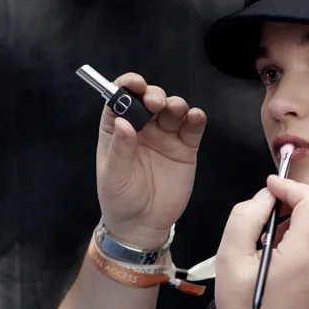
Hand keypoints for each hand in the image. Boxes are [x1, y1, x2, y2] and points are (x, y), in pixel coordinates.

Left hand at [94, 72, 206, 249]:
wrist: (143, 225)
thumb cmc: (120, 199)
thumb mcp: (113, 175)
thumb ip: (120, 148)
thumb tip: (123, 122)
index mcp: (118, 128)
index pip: (121, 98)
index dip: (127, 85)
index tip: (134, 84)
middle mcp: (142, 127)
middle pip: (149, 99)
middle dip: (154, 94)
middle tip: (155, 103)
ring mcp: (165, 136)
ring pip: (173, 109)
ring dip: (175, 104)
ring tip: (175, 110)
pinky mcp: (185, 148)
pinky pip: (192, 128)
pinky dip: (196, 119)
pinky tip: (194, 118)